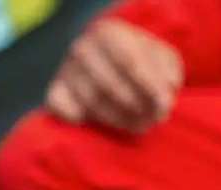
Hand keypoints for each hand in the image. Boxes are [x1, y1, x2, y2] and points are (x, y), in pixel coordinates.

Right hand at [47, 18, 182, 133]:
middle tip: (154, 121)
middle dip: (136, 107)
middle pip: (111, 86)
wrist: (107, 60)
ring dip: (119, 120)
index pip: (130, 62)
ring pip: (93, 103)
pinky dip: (83, 120)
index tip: (165, 106)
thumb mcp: (160, 58)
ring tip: (139, 126)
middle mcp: (81, 48)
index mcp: (108, 32)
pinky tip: (102, 123)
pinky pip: (66, 112)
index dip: (149, 87)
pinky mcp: (54, 94)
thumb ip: (166, 73)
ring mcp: (64, 71)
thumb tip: (164, 95)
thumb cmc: (140, 60)